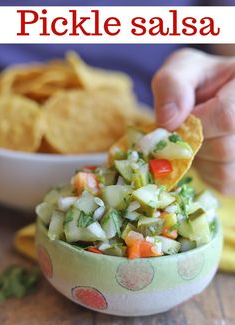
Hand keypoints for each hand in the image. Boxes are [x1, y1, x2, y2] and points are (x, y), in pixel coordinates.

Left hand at [152, 48, 234, 195]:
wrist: (215, 96)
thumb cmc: (201, 82)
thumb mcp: (183, 69)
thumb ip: (172, 84)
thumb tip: (168, 121)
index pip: (227, 116)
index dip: (195, 123)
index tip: (179, 119)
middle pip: (224, 149)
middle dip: (193, 143)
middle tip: (188, 130)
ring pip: (223, 171)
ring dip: (199, 161)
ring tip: (199, 140)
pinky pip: (223, 184)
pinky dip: (207, 173)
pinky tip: (207, 154)